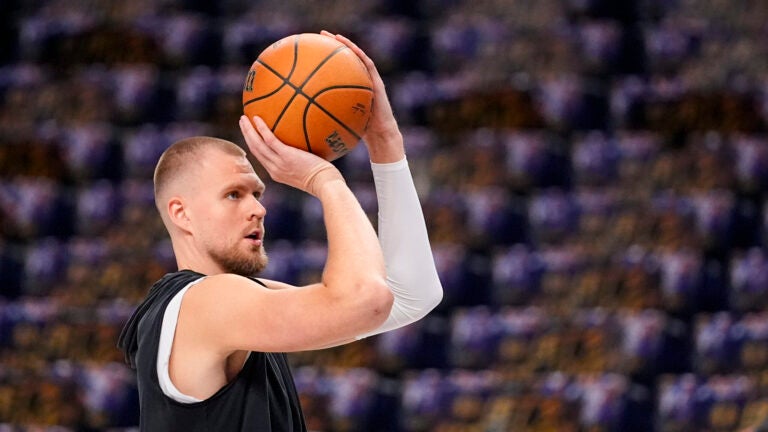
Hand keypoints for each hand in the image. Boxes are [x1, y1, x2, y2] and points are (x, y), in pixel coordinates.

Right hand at [239, 115, 342, 195]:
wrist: (325, 184)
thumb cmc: (323, 178)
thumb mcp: (308, 171)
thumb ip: (302, 161)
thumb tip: (308, 146)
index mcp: (277, 173)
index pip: (261, 158)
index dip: (253, 145)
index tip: (250, 135)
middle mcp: (274, 169)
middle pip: (255, 150)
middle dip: (247, 135)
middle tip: (243, 122)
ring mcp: (279, 163)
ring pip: (257, 145)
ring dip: (248, 131)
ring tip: (244, 118)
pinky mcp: (286, 156)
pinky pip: (269, 140)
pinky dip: (261, 128)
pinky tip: (257, 118)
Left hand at [321, 31, 404, 162]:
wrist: (380, 135)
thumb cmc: (358, 133)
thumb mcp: (336, 123)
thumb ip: (322, 117)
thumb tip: (298, 119)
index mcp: (348, 90)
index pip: (335, 71)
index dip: (323, 60)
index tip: (309, 52)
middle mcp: (358, 82)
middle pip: (344, 60)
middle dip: (331, 47)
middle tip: (319, 36)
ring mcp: (369, 80)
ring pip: (356, 57)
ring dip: (346, 45)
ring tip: (333, 35)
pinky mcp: (377, 81)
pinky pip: (367, 64)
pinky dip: (358, 54)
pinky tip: (349, 47)